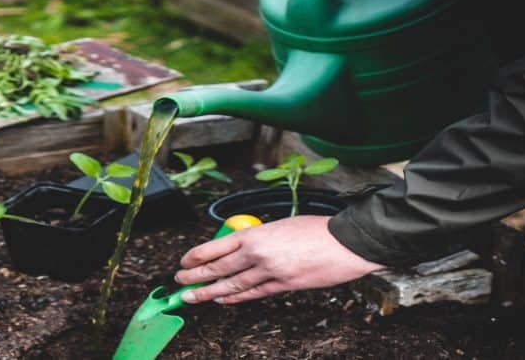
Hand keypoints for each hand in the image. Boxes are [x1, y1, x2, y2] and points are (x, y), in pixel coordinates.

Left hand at [174, 216, 383, 303]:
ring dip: (209, 292)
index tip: (184, 262)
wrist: (345, 242)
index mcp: (255, 234)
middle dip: (196, 277)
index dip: (196, 256)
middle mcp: (258, 253)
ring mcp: (270, 272)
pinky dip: (235, 298)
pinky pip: (253, 294)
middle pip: (218, 268)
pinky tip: (223, 300)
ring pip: (232, 285)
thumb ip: (258, 237)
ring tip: (192, 297)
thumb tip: (241, 248)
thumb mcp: (279, 225)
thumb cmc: (315, 229)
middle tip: (179, 282)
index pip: (216, 246)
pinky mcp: (283, 286)